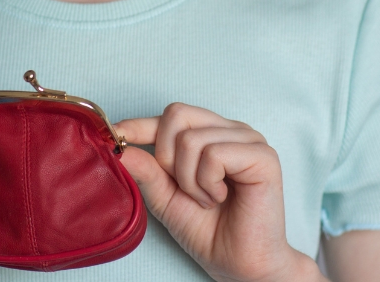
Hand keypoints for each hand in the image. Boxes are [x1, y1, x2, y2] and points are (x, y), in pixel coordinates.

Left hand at [115, 104, 320, 281]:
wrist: (237, 264)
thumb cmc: (208, 231)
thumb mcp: (165, 197)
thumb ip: (146, 170)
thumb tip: (120, 147)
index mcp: (211, 134)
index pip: (171, 115)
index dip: (140, 124)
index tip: (115, 135)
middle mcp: (230, 130)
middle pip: (177, 115)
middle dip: (166, 156)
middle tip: (182, 187)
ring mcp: (249, 140)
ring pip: (191, 138)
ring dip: (189, 179)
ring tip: (206, 199)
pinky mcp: (263, 157)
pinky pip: (214, 154)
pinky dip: (207, 182)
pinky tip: (219, 197)